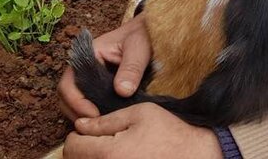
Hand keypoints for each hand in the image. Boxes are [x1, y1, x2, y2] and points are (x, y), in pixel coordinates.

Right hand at [58, 11, 151, 120]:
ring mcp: (92, 77)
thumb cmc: (144, 34)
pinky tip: (110, 119)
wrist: (153, 31)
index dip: (76, 103)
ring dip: (86, 115)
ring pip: (77, 102)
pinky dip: (96, 112)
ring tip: (104, 125)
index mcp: (88, 55)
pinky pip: (92, 102)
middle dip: (78, 113)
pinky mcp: (102, 86)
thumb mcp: (140, 47)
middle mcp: (85, 68)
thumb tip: (122, 91)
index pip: (68, 84)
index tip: (93, 115)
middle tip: (98, 126)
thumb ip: (132, 67)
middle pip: (67, 97)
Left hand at [64, 103, 222, 158]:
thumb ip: (106, 120)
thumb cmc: (170, 133)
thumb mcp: (140, 114)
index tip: (92, 128)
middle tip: (102, 138)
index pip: (72, 146)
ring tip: (113, 148)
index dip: (79, 133)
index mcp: (108, 152)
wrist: (195, 155)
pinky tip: (121, 156)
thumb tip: (81, 124)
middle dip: (83, 148)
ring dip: (94, 157)